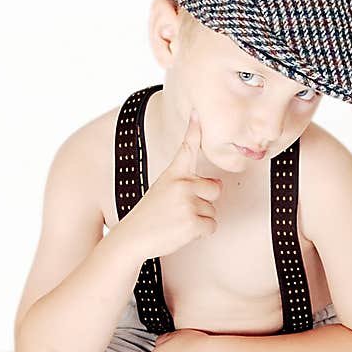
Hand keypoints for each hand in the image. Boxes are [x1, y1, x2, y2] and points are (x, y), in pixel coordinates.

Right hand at [118, 109, 222, 260]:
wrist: (133, 237)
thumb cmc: (149, 216)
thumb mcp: (162, 190)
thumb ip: (187, 184)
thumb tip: (217, 185)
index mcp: (173, 174)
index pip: (187, 148)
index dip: (194, 129)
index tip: (197, 113)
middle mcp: (182, 184)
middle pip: (216, 188)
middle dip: (206, 200)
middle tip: (184, 209)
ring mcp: (188, 202)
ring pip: (213, 210)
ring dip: (200, 219)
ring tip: (178, 222)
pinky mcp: (193, 222)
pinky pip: (212, 226)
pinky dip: (201, 232)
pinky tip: (182, 231)